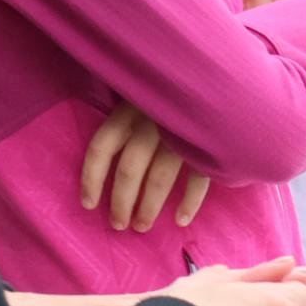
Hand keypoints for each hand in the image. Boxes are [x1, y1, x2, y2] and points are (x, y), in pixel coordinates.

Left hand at [78, 102, 214, 233]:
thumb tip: (106, 159)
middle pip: (129, 170)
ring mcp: (181, 135)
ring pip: (159, 179)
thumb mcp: (141, 93)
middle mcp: (151, 123)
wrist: (216, 78)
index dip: (91, 179)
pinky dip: (189, 202)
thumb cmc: (171, 90)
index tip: (89, 205)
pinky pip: (197, 179)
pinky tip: (181, 220)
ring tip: (142, 226)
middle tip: (119, 225)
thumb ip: (126, 119)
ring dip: (149, 207)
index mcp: (129, 110)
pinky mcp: (208, 144)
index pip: (100, 148)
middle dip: (121, 202)